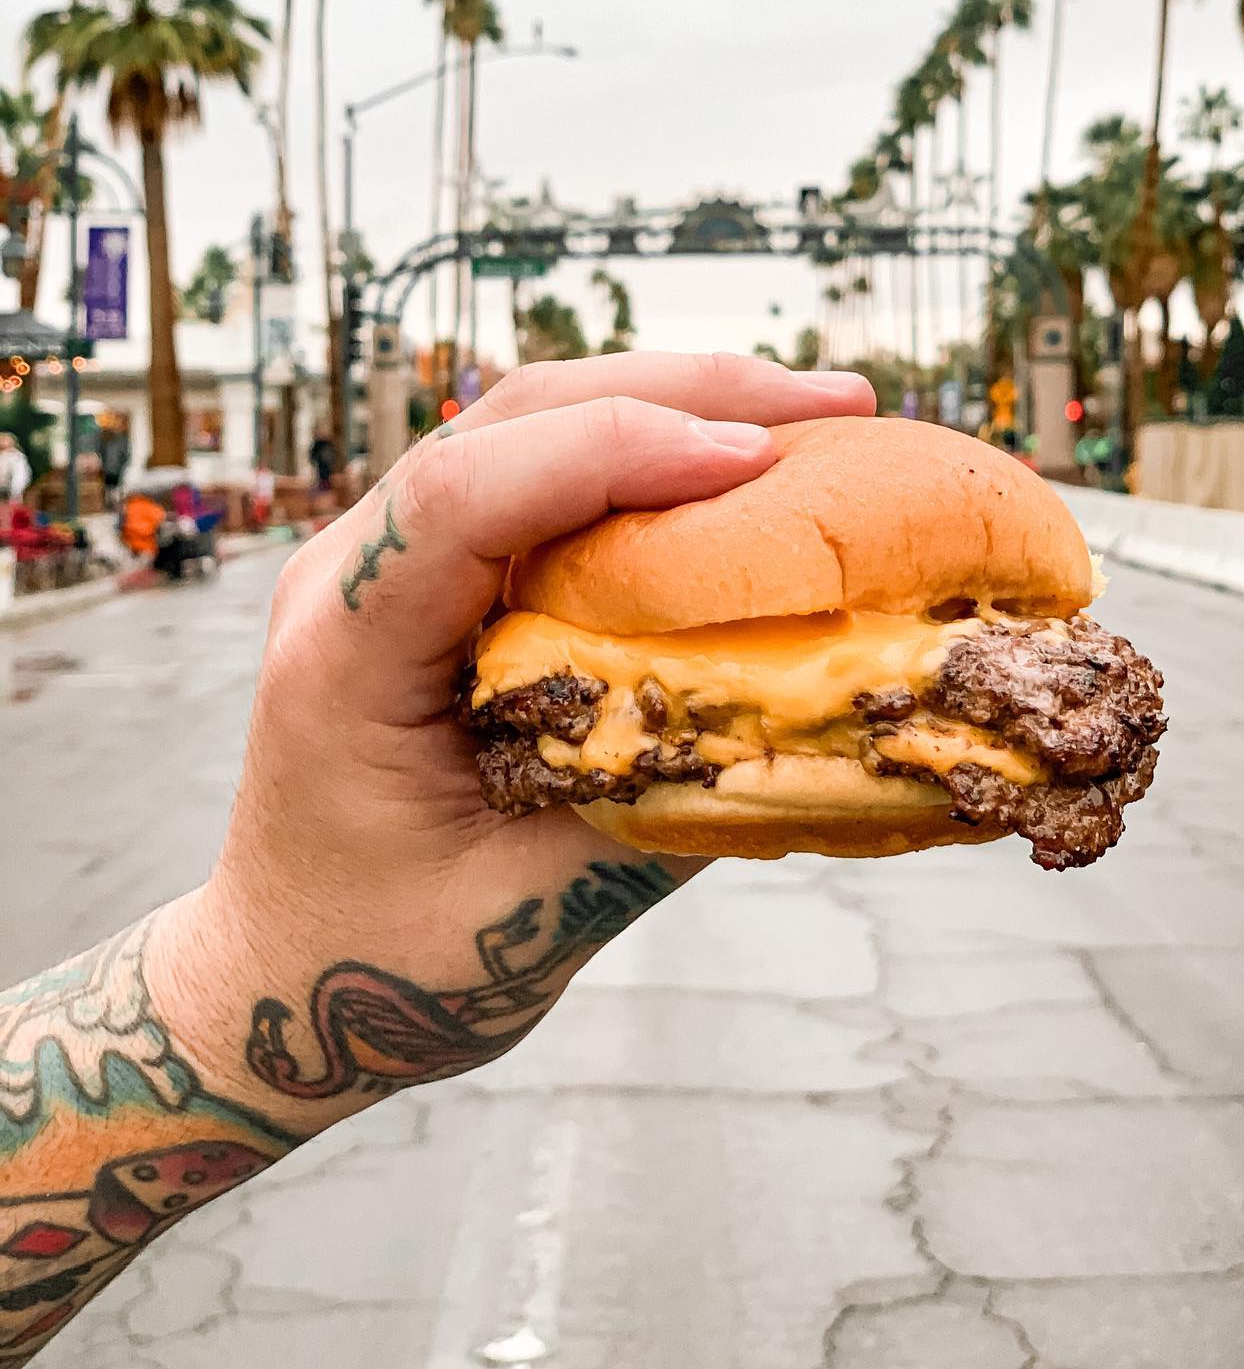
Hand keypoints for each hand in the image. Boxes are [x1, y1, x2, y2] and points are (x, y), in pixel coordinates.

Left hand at [147, 353, 874, 1132]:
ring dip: (670, 402)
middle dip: (679, 394)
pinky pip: (537, 472)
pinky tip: (733, 465)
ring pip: (527, 420)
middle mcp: (347, 572)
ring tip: (813, 415)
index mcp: (342, 651)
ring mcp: (382, 557)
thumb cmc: (385, 962)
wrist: (283, 975)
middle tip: (836, 404)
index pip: (460, 495)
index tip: (754, 460)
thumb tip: (810, 716)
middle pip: (510, 417)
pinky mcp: (432, 572)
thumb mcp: (530, 913)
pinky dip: (642, 452)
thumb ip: (657, 806)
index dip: (611, 454)